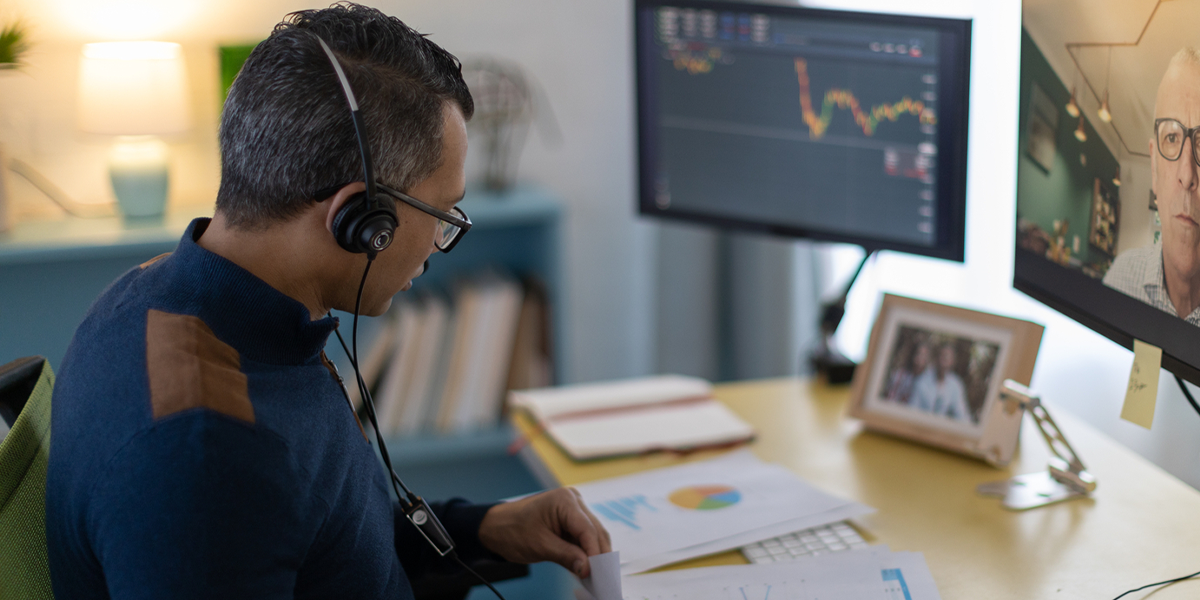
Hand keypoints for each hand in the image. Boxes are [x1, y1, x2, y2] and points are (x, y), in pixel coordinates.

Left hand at [478, 487, 611, 577]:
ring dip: (595, 556)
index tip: (597, 573)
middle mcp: (573, 502)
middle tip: (602, 579)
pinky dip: (586, 554)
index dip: (595, 552)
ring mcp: (573, 511)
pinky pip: (583, 539)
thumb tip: (588, 568)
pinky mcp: (571, 522)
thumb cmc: (512, 529)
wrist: (496, 527)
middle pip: (595, 532)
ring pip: (593, 536)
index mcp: (565, 500)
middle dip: (599, 556)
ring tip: (597, 577)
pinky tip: (587, 569)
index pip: (587, 529)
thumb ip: (566, 556)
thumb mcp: (539, 545)